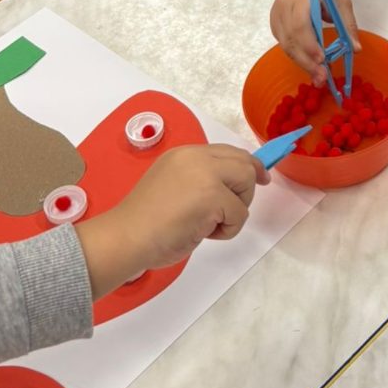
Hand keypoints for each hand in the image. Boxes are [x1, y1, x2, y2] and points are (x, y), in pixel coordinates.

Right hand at [74, 144, 266, 298]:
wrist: (128, 236)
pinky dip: (227, 230)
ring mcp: (206, 175)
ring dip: (234, 211)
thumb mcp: (172, 185)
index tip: (259, 177)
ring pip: (247, 186)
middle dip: (246, 189)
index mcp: (184, 154)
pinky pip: (239, 214)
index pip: (227, 152)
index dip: (247, 165)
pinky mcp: (213, 196)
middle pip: (244, 163)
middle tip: (235, 211)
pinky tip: (203, 233)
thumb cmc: (144, 222)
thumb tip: (229, 187)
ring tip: (207, 225)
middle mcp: (196, 158)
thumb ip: (198, 179)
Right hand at [271, 0, 353, 79]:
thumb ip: (347, 23)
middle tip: (322, 78)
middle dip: (306, 61)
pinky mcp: (275, 24)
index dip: (309, 44)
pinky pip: (284, 44)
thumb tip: (355, 49)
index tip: (322, 60)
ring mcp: (276, 16)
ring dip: (302, 63)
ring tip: (317, 78)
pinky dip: (297, 56)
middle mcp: (283, 7)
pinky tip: (309, 66)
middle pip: (291, 40)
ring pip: (286, 46)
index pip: (300, 24)